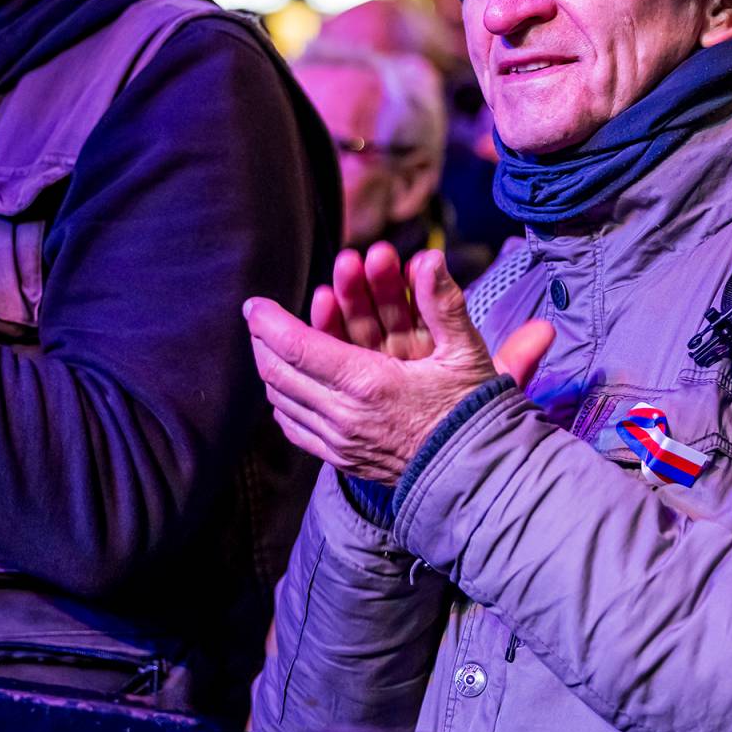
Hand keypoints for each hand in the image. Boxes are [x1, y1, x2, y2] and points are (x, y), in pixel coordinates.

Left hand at [245, 249, 553, 483]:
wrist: (478, 473)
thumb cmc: (472, 410)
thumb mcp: (465, 352)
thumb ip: (443, 303)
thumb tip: (432, 258)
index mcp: (369, 384)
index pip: (298, 348)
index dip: (270, 322)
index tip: (253, 304)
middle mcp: (344, 416)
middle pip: (278, 374)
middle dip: (262, 341)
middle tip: (257, 318)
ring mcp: (339, 442)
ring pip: (282, 401)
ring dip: (270, 368)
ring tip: (267, 345)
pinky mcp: (342, 461)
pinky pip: (295, 429)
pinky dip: (284, 402)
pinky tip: (287, 386)